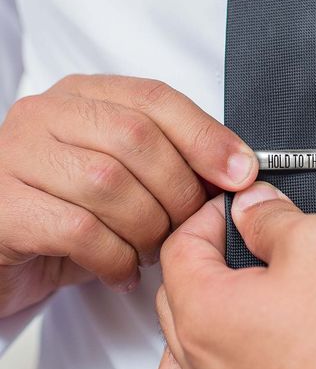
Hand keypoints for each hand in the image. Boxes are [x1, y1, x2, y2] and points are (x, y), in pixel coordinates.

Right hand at [0, 75, 256, 317]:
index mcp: (84, 97)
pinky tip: (122, 270)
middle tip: (188, 227)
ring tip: (150, 250)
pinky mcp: (4, 207)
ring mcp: (18, 156)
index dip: (205, 137)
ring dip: (147, 228)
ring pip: (109, 183)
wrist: (7, 246)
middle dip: (179, 190)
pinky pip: (78, 230)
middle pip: (136, 138)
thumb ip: (173, 162)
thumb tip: (236, 170)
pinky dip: (114, 257)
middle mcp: (47, 116)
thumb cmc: (75, 209)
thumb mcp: (127, 176)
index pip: (155, 99)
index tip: (240, 174)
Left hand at [155, 182, 315, 368]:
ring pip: (180, 341)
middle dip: (208, 252)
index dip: (208, 214)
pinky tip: (231, 344)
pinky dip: (203, 357)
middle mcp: (202, 366)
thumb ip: (270, 217)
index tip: (234, 207)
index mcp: (207, 314)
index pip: (181, 245)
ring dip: (196, 305)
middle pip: (178, 289)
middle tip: (243, 236)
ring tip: (230, 288)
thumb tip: (252, 206)